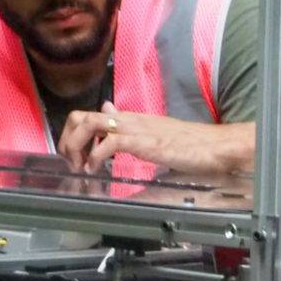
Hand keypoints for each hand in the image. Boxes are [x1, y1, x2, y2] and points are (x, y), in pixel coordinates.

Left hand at [57, 100, 249, 174]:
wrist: (213, 145)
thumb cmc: (188, 143)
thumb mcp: (152, 131)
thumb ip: (128, 124)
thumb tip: (108, 110)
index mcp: (129, 118)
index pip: (88, 115)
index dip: (73, 135)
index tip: (74, 156)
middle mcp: (128, 119)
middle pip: (81, 116)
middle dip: (67, 140)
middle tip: (71, 162)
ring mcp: (134, 129)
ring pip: (90, 125)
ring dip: (76, 147)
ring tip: (80, 166)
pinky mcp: (143, 141)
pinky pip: (109, 144)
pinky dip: (96, 157)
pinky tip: (97, 170)